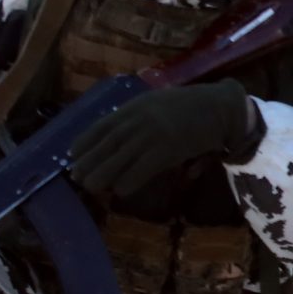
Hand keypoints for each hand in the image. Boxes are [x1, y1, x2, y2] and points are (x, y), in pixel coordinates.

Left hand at [70, 79, 262, 197]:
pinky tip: (120, 190)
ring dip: (102, 174)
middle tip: (76, 176)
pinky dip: (129, 180)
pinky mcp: (168, 149)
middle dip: (89, 161)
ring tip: (90, 186)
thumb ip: (137, 115)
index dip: (84, 141)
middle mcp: (140, 119)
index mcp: (135, 106)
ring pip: (119, 157)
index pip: (102, 125)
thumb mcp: (157, 103)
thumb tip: (116, 134)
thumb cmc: (190, 107)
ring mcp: (154, 134)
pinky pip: (142, 168)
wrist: (221, 109)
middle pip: (107, 143)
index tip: (71, 154)